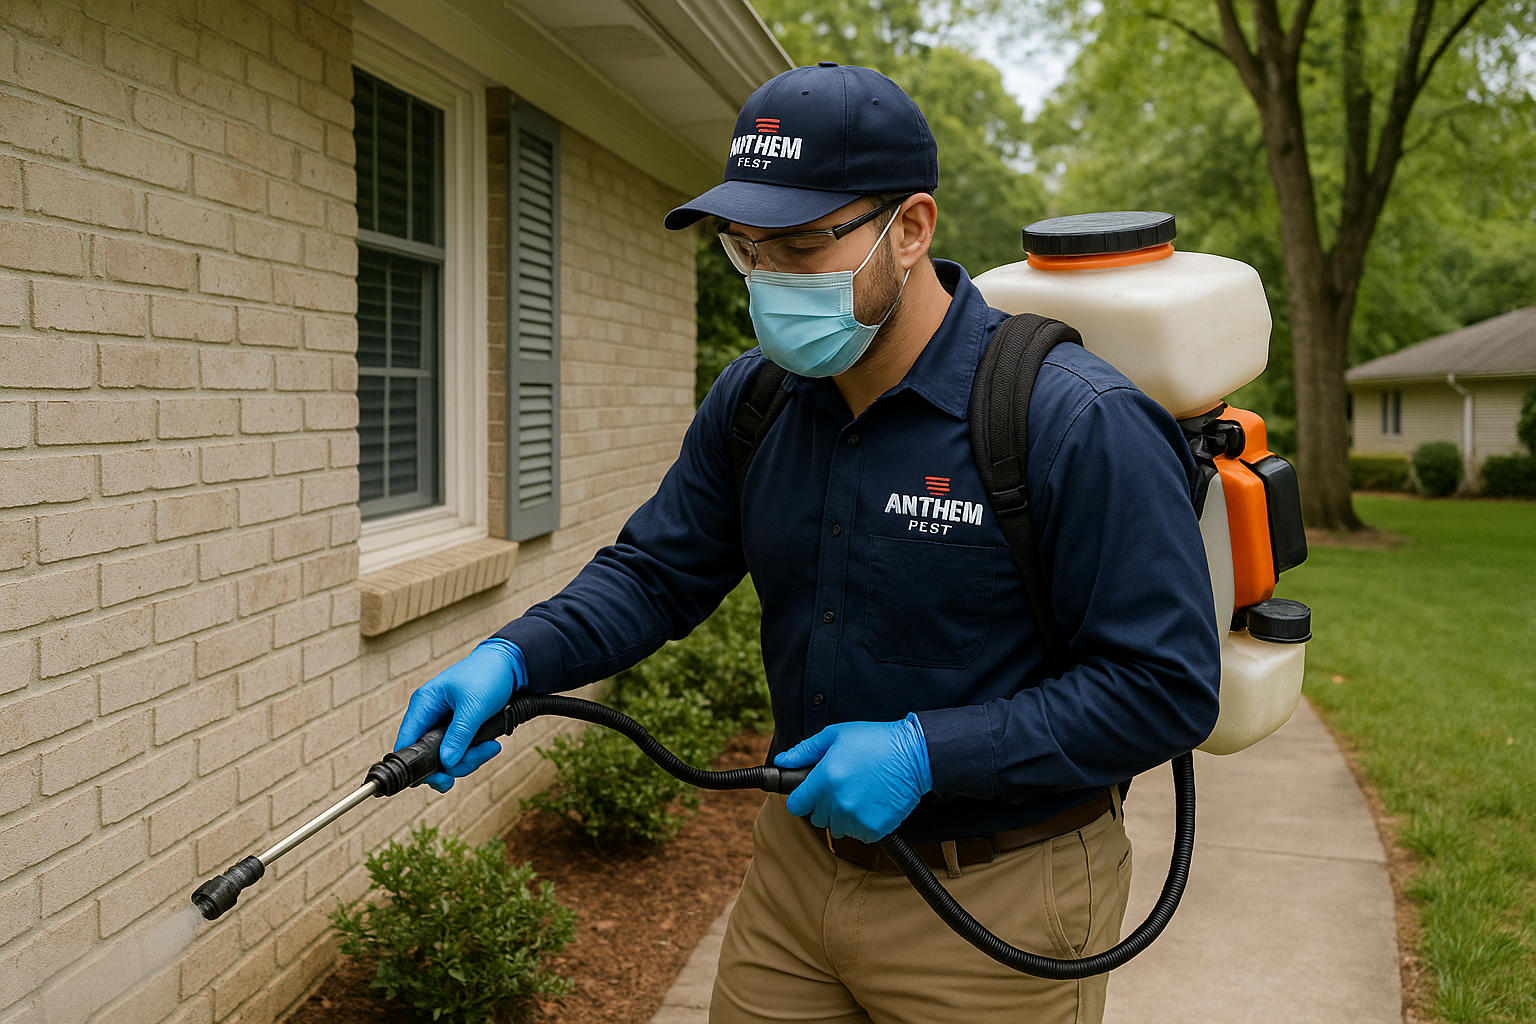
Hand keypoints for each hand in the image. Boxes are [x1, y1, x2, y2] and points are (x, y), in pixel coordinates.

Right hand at [395, 638, 526, 792]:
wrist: (511, 664)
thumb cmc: (489, 675)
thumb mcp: (474, 706)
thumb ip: (459, 735)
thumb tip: (446, 764)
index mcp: (424, 704)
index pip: (406, 742)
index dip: (416, 766)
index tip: (439, 779)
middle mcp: (429, 715)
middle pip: (428, 756)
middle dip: (454, 764)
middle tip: (476, 759)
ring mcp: (442, 723)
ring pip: (446, 757)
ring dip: (469, 759)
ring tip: (492, 747)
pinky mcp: (457, 728)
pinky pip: (459, 750)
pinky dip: (474, 753)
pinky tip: (490, 745)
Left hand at [776, 714, 932, 842]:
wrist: (915, 755)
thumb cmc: (875, 741)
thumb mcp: (836, 735)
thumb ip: (805, 751)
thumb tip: (782, 761)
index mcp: (824, 780)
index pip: (796, 805)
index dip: (803, 797)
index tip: (812, 792)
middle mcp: (837, 803)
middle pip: (816, 817)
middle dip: (824, 804)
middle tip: (843, 785)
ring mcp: (856, 819)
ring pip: (837, 828)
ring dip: (843, 815)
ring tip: (860, 792)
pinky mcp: (874, 829)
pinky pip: (858, 835)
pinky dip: (863, 823)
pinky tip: (872, 803)